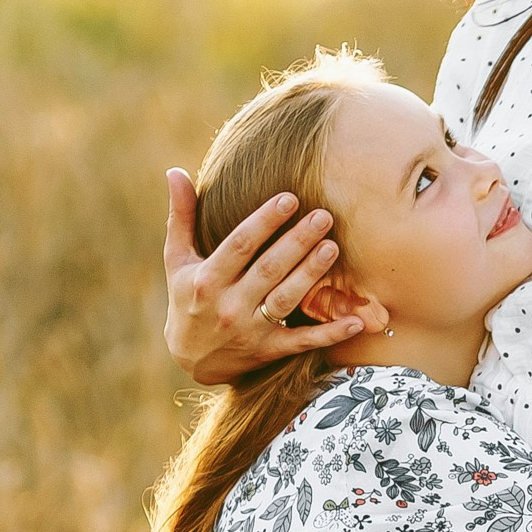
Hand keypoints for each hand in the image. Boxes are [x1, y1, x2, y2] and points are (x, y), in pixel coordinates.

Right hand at [162, 169, 379, 382]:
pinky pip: (303, 342)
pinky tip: (356, 321)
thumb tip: (175, 171)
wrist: (189, 359)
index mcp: (207, 279)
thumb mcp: (177, 260)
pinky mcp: (269, 351)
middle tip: (323, 216)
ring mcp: (251, 330)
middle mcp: (229, 305)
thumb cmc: (187, 298)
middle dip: (297, 242)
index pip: (239, 245)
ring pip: (286, 300)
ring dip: (311, 275)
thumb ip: (181, 217)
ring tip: (332, 248)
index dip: (264, 221)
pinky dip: (330, 334)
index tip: (289, 198)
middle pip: (268, 269)